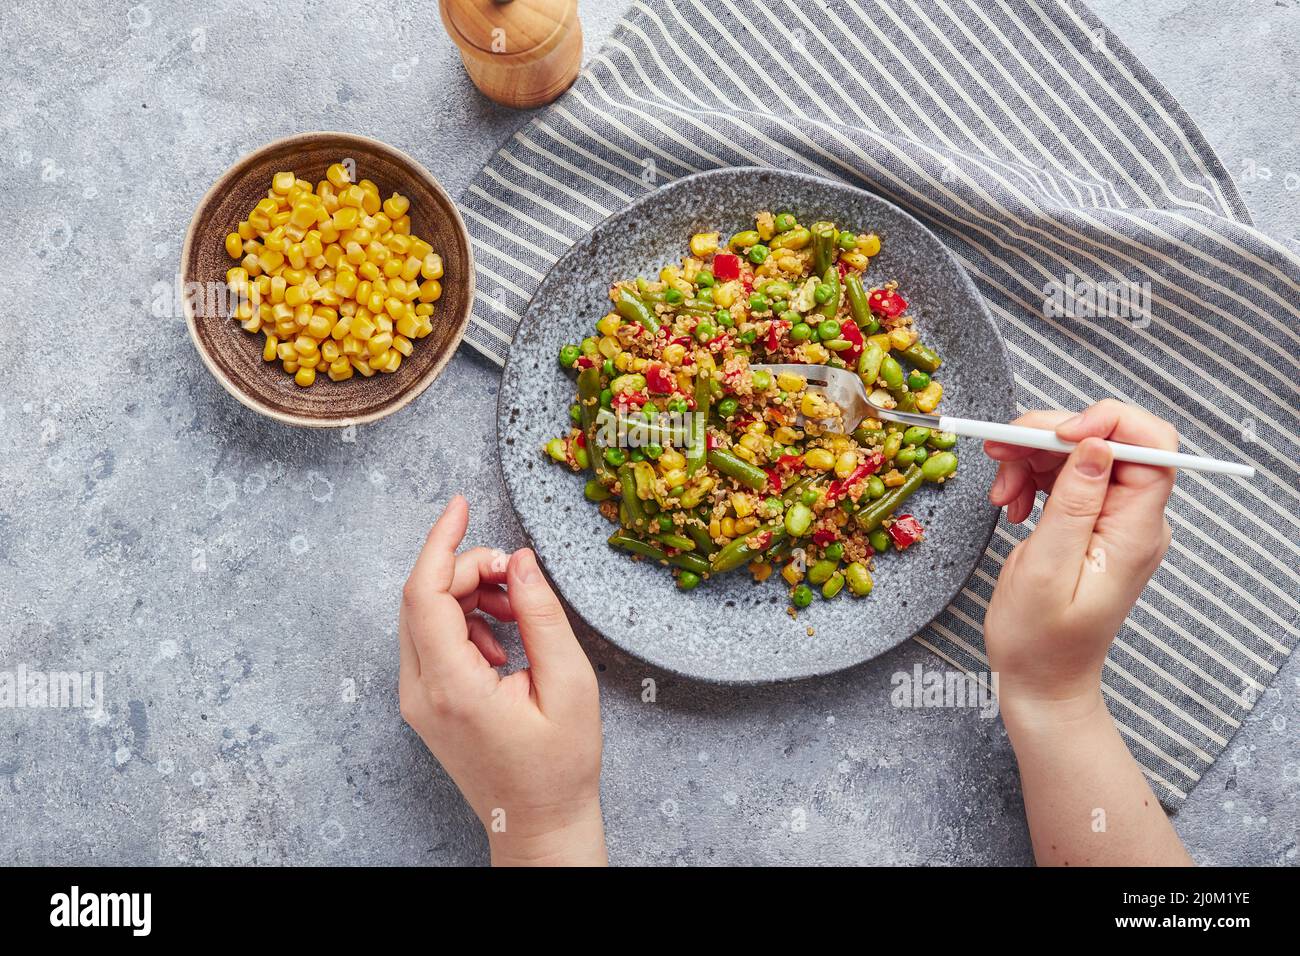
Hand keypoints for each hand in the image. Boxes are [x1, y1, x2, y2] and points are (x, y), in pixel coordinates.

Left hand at [397, 495, 605, 865]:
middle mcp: (420, 692)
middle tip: (519, 575)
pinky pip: (432, 640)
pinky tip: (505, 641)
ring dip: (470, 595)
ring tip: (521, 614)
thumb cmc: (559, 766)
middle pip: (421, 598)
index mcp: (451, 687)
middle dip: (468, 568)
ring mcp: (416, 700)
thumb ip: (542, 615)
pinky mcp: (425, 703)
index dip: (442, 541)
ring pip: (424, 616)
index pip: (425, 592)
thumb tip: (520, 560)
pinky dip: (466, 622)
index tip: (461, 505)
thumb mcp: (569, 685)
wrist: (537, 824)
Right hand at [983, 400, 1176, 728]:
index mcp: (1136, 530)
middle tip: (999, 452)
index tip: (1054, 433)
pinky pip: (1063, 475)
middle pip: (1105, 439)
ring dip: (1030, 457)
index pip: (1151, 445)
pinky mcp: (1088, 521)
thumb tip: (1096, 444)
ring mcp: (1112, 518)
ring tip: (1000, 493)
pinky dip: (1029, 476)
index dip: (1106, 421)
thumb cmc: (1040, 640)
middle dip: (1048, 436)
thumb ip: (1073, 503)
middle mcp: (1133, 518)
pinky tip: (1010, 502)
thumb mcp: (1046, 570)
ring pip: (1077, 452)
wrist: (1040, 679)